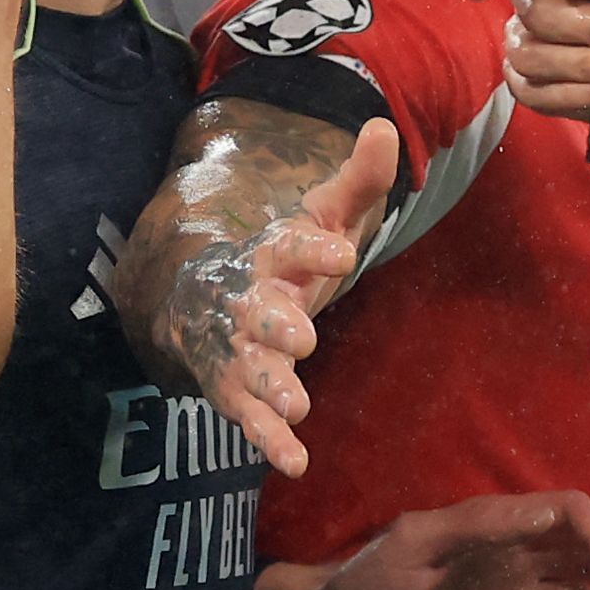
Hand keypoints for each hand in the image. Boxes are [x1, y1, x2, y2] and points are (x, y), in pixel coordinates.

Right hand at [188, 119, 398, 476]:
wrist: (205, 304)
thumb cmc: (283, 259)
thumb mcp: (321, 217)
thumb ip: (357, 182)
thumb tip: (384, 127)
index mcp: (272, 255)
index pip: (289, 246)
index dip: (312, 248)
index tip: (341, 251)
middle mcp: (249, 303)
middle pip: (259, 313)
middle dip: (277, 324)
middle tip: (304, 335)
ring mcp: (239, 351)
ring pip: (250, 369)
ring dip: (271, 387)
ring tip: (298, 405)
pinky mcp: (237, 392)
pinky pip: (250, 417)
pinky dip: (269, 440)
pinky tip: (294, 461)